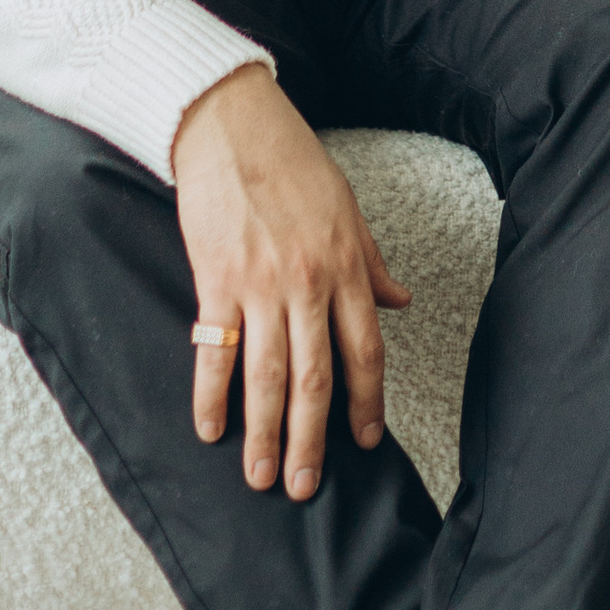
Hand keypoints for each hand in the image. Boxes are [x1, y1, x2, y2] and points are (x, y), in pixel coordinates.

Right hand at [169, 66, 410, 496]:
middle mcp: (309, 282)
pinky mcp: (216, 279)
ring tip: (261, 476)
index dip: (366, 403)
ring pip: (267, 376)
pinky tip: (210, 429)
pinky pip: (214, 350)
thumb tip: (399, 300)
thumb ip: (372, 262)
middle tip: (305, 487)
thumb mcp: (348, 208)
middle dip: (312, 440)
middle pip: (315, 378)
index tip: (365, 443)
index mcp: (347, 266)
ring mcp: (260, 284)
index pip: (364, 351)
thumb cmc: (292, 161)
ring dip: (264, 434)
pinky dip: (212, 395)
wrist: (232, 123)